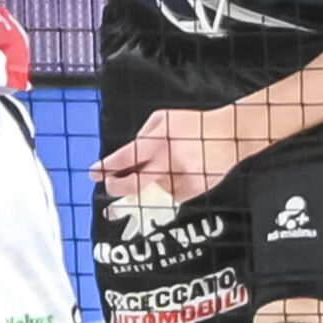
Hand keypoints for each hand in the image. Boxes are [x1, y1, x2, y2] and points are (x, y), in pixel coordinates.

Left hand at [92, 105, 243, 208]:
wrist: (229, 135)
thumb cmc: (194, 124)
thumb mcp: (164, 118)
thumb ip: (143, 134)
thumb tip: (128, 154)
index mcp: (157, 141)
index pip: (125, 158)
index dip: (107, 168)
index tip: (94, 173)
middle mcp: (167, 161)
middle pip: (133, 184)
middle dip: (116, 189)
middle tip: (109, 189)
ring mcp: (181, 177)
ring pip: (150, 195)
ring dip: (135, 200)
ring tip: (122, 205)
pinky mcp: (193, 189)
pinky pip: (169, 198)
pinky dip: (160, 196)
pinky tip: (157, 193)